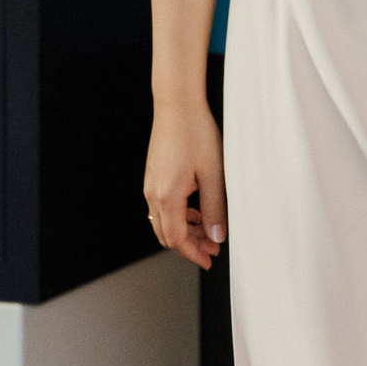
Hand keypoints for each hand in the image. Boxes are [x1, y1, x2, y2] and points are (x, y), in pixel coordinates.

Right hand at [142, 98, 226, 268]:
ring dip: (185, 231)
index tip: (209, 260)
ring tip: (208, 231)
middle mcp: (153, 194)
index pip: (177, 239)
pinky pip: (162, 207)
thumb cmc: (197, 134)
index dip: (194, 253)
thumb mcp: (213, 173)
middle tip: (212, 249)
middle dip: (189, 246)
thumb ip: (214, 208)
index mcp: (167, 197)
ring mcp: (150, 185)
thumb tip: (216, 236)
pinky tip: (196, 211)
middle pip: (167, 235)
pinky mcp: (153, 177)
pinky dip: (178, 215)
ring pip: (163, 222)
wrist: (177, 106)